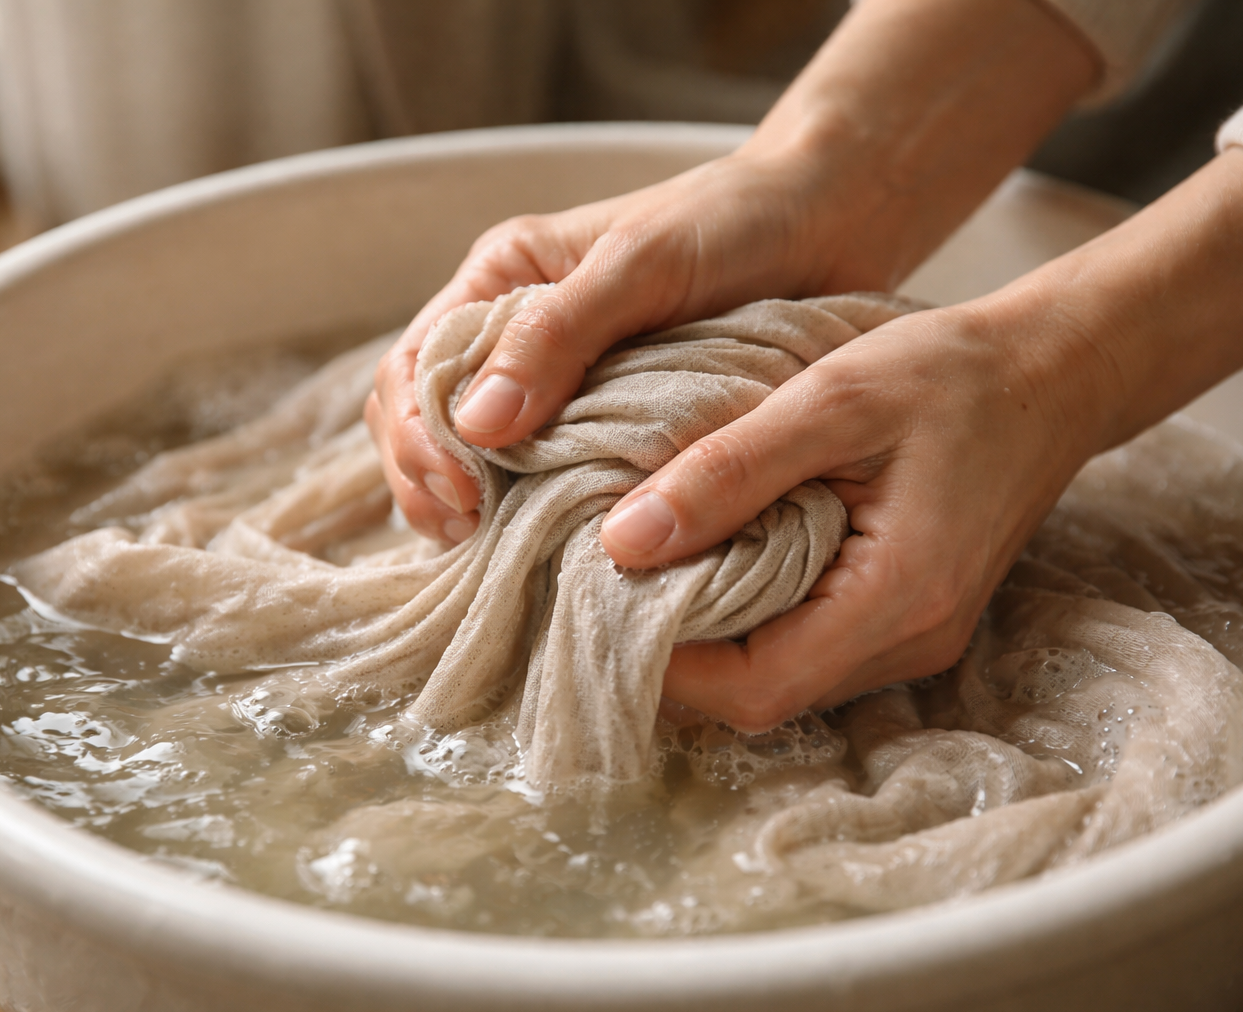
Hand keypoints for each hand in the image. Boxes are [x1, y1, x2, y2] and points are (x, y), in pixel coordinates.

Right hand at [364, 148, 859, 541]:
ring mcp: (560, 389)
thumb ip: (556, 335)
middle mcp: (516, 339)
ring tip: (505, 557)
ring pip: (478, 465)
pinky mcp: (610, 428)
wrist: (829, 225)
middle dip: (432, 486)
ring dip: (476, 513)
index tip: (467, 492)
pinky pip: (549, 482)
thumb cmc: (732, 224)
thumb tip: (474, 426)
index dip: (418, 439)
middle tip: (474, 537)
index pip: (412, 372)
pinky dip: (537, 518)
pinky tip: (554, 549)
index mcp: (502, 283)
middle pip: (426, 427)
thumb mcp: (639, 265)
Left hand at [608, 304, 1095, 732]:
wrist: (1052, 373)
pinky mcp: (910, 619)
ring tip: (648, 575)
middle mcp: (912, 640)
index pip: (757, 687)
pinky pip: (812, 650)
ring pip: (785, 680)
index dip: (668, 666)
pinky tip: (714, 568)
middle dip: (678, 658)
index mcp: (898, 597)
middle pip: (764, 698)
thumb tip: (623, 541)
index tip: (601, 604)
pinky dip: (752, 626)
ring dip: (712, 644)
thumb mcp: (830, 399)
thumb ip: (728, 469)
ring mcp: (916, 637)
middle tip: (607, 589)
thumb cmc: (950, 374)